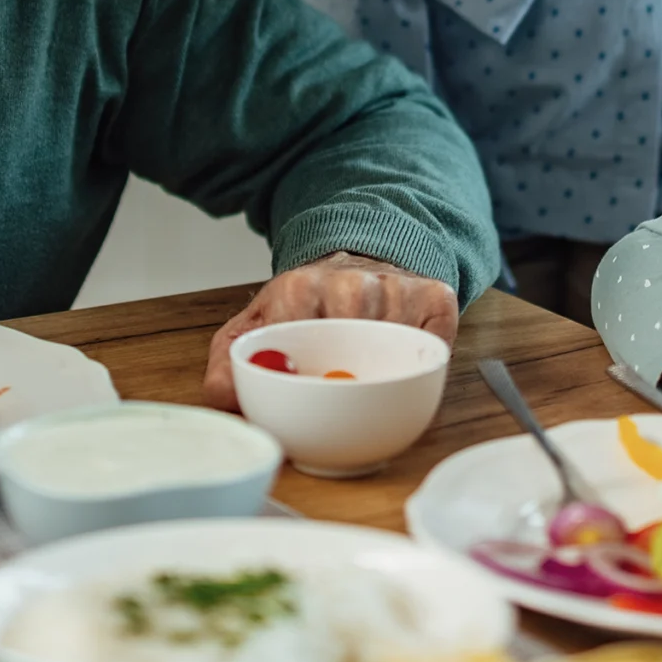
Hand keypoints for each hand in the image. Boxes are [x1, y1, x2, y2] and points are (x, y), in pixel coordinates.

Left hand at [202, 252, 460, 410]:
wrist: (355, 261)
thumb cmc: (305, 304)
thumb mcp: (253, 329)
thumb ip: (226, 369)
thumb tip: (225, 401)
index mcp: (299, 288)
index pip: (297, 349)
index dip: (301, 386)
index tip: (302, 399)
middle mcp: (351, 283)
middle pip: (353, 357)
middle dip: (345, 387)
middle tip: (339, 395)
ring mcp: (397, 288)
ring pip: (396, 356)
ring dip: (383, 376)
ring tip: (366, 369)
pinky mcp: (436, 296)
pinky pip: (437, 348)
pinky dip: (422, 364)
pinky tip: (401, 357)